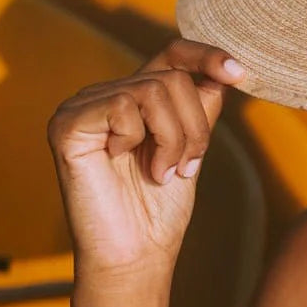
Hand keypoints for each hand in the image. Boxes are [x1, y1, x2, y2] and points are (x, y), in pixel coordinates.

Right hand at [47, 39, 244, 279]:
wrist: (136, 253)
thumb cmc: (161, 206)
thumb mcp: (192, 144)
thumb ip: (202, 104)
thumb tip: (226, 68)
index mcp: (136, 96)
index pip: (173, 52)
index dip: (207, 55)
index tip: (239, 73)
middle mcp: (107, 94)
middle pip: (173, 77)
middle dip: (194, 126)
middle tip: (184, 166)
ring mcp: (83, 106)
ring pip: (154, 90)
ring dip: (172, 139)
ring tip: (160, 172)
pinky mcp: (66, 123)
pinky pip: (124, 106)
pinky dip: (137, 139)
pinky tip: (121, 162)